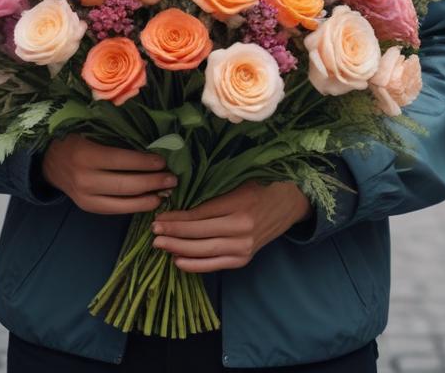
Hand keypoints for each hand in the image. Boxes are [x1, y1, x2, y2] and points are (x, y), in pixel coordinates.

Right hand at [41, 133, 176, 214]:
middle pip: (125, 185)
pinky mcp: (88, 207)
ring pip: (122, 202)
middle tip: (173, 179)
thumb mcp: (90, 130)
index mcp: (85, 155)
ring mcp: (85, 197)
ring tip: (166, 193)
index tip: (163, 161)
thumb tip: (151, 140)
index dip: (144, 163)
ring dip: (148, 199)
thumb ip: (115, 136)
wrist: (50, 161)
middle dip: (152, 183)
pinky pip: (115, 210)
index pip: (121, 161)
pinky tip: (150, 201)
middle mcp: (84, 179)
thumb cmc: (76, 138)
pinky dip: (135, 207)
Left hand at [151, 180, 313, 272]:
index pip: (201, 215)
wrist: (290, 202)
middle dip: (173, 234)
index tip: (159, 216)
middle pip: (200, 235)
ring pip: (205, 252)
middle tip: (153, 231)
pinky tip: (178, 260)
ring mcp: (245, 247)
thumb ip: (214, 187)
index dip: (178, 218)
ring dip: (179, 249)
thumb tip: (179, 192)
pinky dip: (195, 265)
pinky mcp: (245, 258)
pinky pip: (216, 265)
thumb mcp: (240, 178)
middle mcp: (242, 230)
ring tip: (159, 244)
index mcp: (240, 205)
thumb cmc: (262, 184)